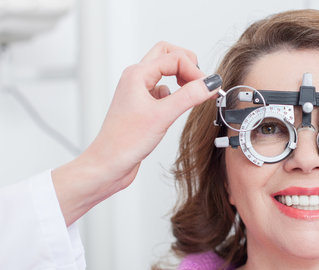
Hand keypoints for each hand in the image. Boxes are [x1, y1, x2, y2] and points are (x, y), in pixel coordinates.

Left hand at [52, 42, 220, 225]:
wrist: (109, 165)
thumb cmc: (124, 142)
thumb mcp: (162, 116)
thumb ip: (189, 96)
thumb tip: (210, 83)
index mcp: (137, 75)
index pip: (174, 58)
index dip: (195, 71)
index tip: (208, 89)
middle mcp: (137, 80)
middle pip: (167, 56)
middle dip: (188, 65)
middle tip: (201, 83)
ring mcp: (139, 93)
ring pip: (166, 74)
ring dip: (182, 80)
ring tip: (194, 97)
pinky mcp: (143, 108)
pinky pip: (163, 92)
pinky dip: (175, 97)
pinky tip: (177, 112)